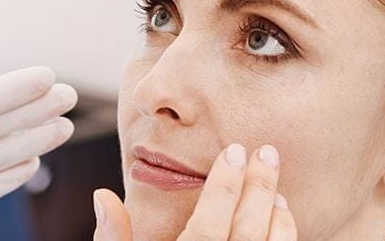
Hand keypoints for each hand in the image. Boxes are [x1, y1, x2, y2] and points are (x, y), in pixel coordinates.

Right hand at [93, 144, 297, 240]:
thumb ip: (113, 238)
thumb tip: (103, 195)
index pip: (210, 221)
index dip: (225, 184)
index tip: (234, 152)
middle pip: (247, 231)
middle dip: (259, 188)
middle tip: (267, 154)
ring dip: (276, 218)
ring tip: (276, 192)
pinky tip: (281, 224)